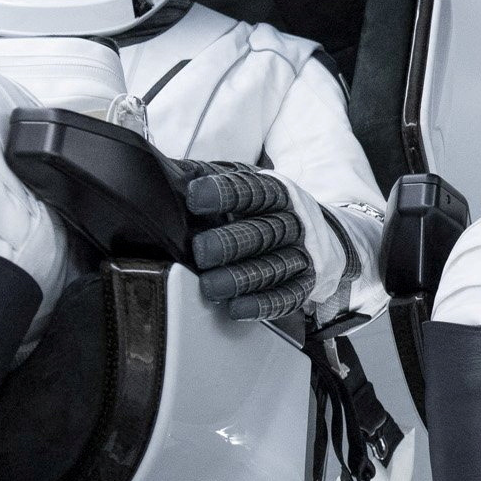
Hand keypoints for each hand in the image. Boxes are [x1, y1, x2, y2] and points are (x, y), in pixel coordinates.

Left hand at [179, 161, 314, 320]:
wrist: (317, 230)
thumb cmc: (264, 209)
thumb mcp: (243, 183)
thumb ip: (208, 177)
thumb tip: (162, 172)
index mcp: (277, 192)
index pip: (255, 190)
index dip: (226, 194)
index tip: (195, 198)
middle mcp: (293, 221)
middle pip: (267, 231)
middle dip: (232, 242)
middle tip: (201, 250)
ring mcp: (303, 252)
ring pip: (277, 265)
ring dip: (243, 277)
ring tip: (211, 286)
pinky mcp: (306, 282)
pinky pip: (289, 296)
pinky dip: (263, 304)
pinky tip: (237, 308)